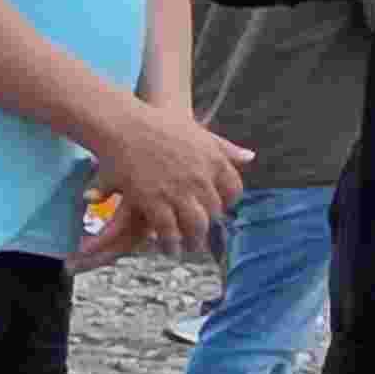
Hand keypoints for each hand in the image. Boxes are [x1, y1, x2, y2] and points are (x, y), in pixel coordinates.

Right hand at [87, 98, 248, 258]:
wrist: (123, 125)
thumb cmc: (158, 124)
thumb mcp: (198, 132)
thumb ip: (225, 147)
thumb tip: (251, 158)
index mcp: (215, 161)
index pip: (233, 190)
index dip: (226, 203)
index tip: (217, 209)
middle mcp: (201, 179)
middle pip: (214, 211)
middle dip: (208, 226)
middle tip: (202, 235)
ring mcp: (178, 191)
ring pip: (195, 225)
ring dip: (193, 240)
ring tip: (188, 248)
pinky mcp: (154, 201)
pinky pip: (168, 229)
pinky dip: (170, 243)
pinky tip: (168, 249)